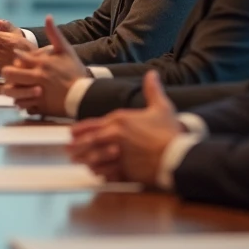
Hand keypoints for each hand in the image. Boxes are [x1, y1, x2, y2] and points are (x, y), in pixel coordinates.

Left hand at [0, 15, 87, 116]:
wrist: (85, 94)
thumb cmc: (75, 71)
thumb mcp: (66, 49)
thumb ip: (55, 33)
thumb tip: (48, 16)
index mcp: (42, 63)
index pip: (18, 57)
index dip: (15, 59)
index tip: (18, 60)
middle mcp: (38, 77)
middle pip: (9, 74)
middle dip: (7, 73)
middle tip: (11, 75)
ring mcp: (38, 93)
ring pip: (12, 92)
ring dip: (12, 89)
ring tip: (16, 87)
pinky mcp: (40, 107)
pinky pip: (22, 106)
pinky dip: (22, 103)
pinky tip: (26, 99)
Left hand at [67, 71, 183, 185]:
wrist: (180, 155)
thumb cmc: (170, 132)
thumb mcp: (162, 107)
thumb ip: (153, 90)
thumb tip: (152, 73)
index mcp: (120, 120)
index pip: (93, 125)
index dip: (81, 130)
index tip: (72, 133)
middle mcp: (116, 136)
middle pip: (90, 141)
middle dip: (78, 146)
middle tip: (68, 150)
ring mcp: (118, 154)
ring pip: (95, 157)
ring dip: (85, 159)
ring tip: (78, 162)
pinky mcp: (125, 170)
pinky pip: (108, 172)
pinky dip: (100, 173)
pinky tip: (96, 174)